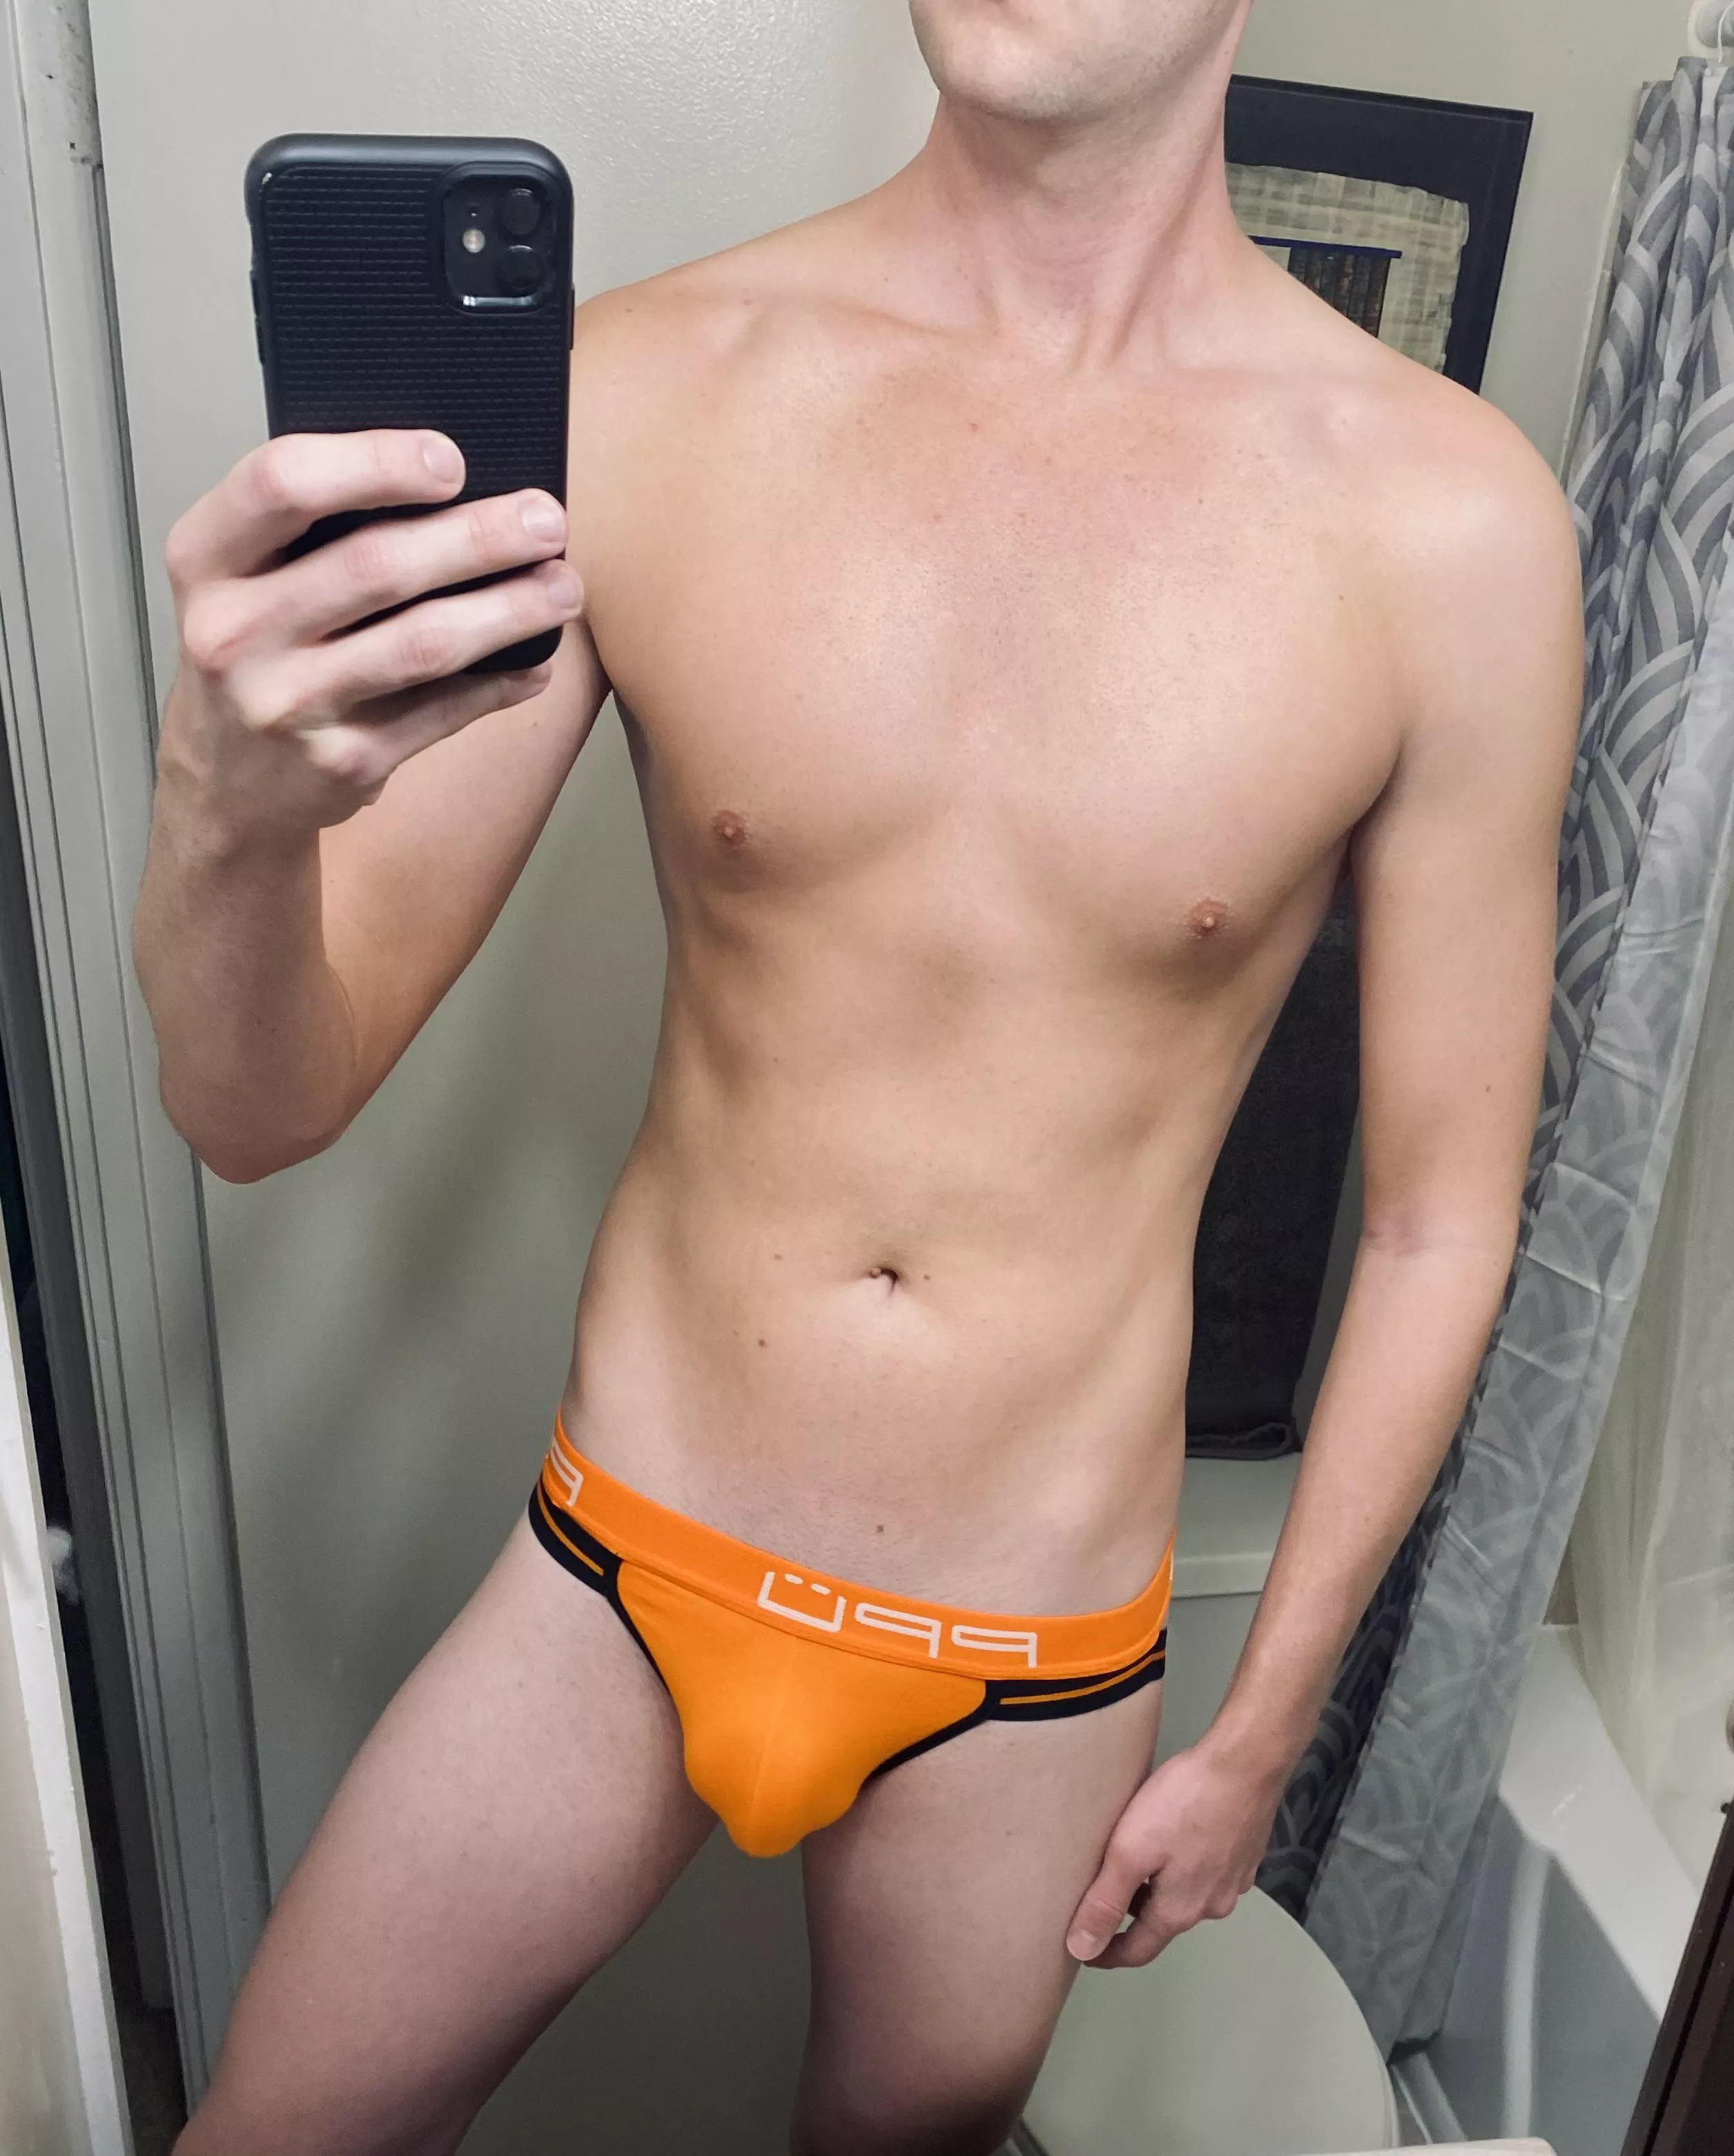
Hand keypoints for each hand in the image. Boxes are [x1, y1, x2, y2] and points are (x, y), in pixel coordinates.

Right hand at [159, 429, 586, 842]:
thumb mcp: (245, 574)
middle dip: (477, 538)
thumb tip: (451, 482)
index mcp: (206, 558)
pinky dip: (498, 684)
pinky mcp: (341, 763)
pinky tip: (536, 661)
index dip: (376, 464)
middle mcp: (235, 632)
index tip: (452, 461)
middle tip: (546, 520)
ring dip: (508, 611)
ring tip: (564, 586)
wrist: (225, 779)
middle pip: (375, 566)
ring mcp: (288, 704)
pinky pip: (440, 712)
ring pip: (421, 644)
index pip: (283, 483)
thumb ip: (314, 526)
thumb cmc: (255, 647)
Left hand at [1064, 1737, 1285, 1968]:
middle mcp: (1212, 1905)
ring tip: (1135, 1859)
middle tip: (1102, 1891)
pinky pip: (1207, 1871)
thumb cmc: (1184, 1803)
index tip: (1083, 1950)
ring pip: (1186, 1894)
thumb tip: (1081, 1950)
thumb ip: (1105, 1900)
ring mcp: (1235, 1879)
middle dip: (1132, 1913)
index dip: (1107, 1953)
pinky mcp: (1246, 1853)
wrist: (1247, 1761)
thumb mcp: (1131, 1850)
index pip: (1138, 1950)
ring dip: (1159, 1886)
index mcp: (1180, 1910)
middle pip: (1163, 1921)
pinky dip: (1184, 1865)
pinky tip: (1176, 1836)